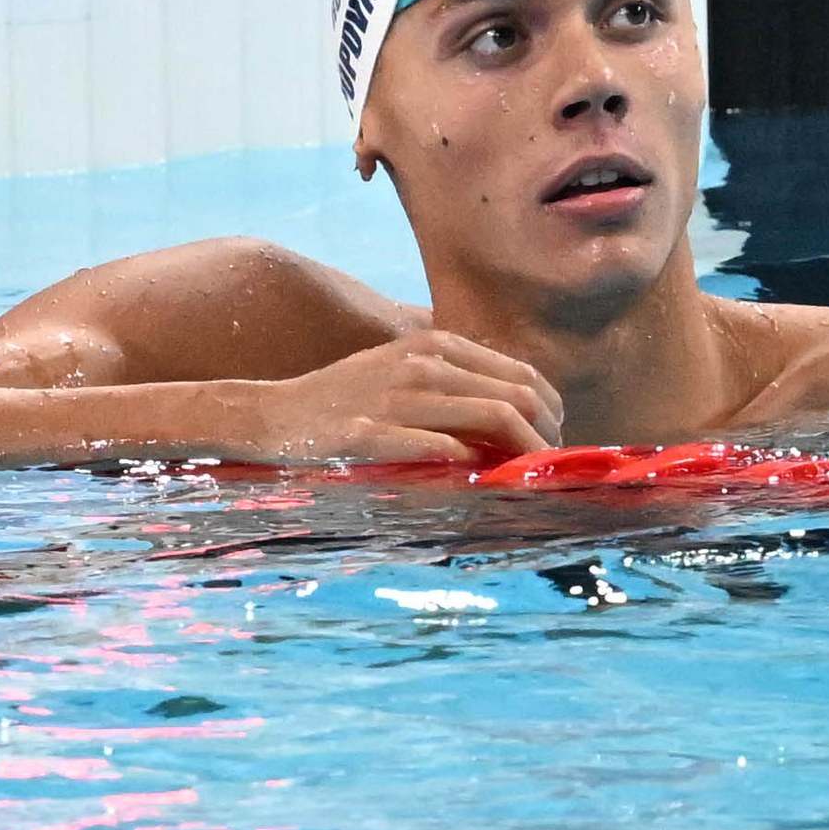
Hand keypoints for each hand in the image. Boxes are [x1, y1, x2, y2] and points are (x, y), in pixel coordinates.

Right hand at [233, 332, 564, 462]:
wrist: (274, 414)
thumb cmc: (345, 398)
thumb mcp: (403, 373)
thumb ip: (453, 384)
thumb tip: (515, 413)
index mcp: (434, 346)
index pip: (521, 374)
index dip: (551, 410)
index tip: (554, 439)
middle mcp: (422, 364)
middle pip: (517, 395)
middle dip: (548, 434)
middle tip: (551, 465)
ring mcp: (397, 398)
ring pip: (493, 418)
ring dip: (524, 453)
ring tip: (533, 478)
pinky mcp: (372, 435)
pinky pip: (441, 448)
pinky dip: (473, 467)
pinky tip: (482, 483)